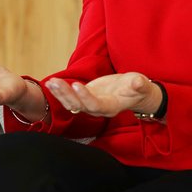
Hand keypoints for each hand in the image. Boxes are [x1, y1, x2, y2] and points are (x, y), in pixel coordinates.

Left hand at [45, 73, 161, 117]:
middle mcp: (98, 109)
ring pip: (71, 103)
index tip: (77, 85)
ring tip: (50, 83)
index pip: (96, 105)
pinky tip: (51, 83)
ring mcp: (90, 104)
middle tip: (56, 83)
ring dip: (60, 94)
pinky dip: (60, 91)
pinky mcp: (85, 97)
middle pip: (79, 106)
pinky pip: (70, 97)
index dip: (86, 97)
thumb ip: (140, 85)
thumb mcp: (141, 85)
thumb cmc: (139, 89)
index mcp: (111, 107)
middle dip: (66, 95)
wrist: (134, 92)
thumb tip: (139, 82)